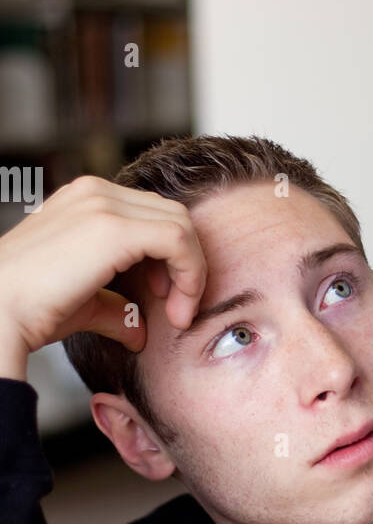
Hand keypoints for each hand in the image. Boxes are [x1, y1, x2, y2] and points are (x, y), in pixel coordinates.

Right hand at [0, 176, 206, 380]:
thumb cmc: (29, 310)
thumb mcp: (83, 302)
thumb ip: (115, 307)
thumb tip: (139, 331)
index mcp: (86, 200)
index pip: (152, 215)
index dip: (170, 256)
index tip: (164, 296)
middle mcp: (95, 193)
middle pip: (172, 215)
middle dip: (186, 262)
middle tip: (177, 307)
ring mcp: (104, 204)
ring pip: (181, 224)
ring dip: (192, 271)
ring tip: (178, 313)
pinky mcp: (115, 228)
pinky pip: (179, 239)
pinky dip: (191, 273)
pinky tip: (178, 307)